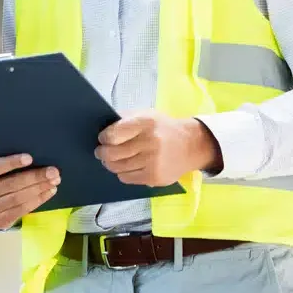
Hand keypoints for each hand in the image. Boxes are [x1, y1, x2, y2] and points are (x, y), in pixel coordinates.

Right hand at [0, 154, 60, 229]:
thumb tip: (29, 159)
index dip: (12, 163)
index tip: (30, 158)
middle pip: (11, 185)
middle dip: (34, 177)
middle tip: (52, 171)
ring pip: (18, 199)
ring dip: (39, 189)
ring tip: (54, 181)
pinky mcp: (0, 222)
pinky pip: (22, 210)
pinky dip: (38, 200)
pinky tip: (48, 192)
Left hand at [95, 110, 221, 185]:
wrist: (191, 145)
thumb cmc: (162, 128)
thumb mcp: (145, 114)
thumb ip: (123, 119)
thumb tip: (100, 129)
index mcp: (145, 123)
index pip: (113, 135)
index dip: (104, 138)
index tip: (103, 138)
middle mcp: (150, 142)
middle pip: (112, 153)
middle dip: (102, 153)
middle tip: (101, 152)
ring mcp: (153, 162)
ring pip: (117, 167)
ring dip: (110, 164)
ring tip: (112, 159)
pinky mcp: (155, 178)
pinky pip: (127, 178)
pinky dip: (122, 173)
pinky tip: (128, 166)